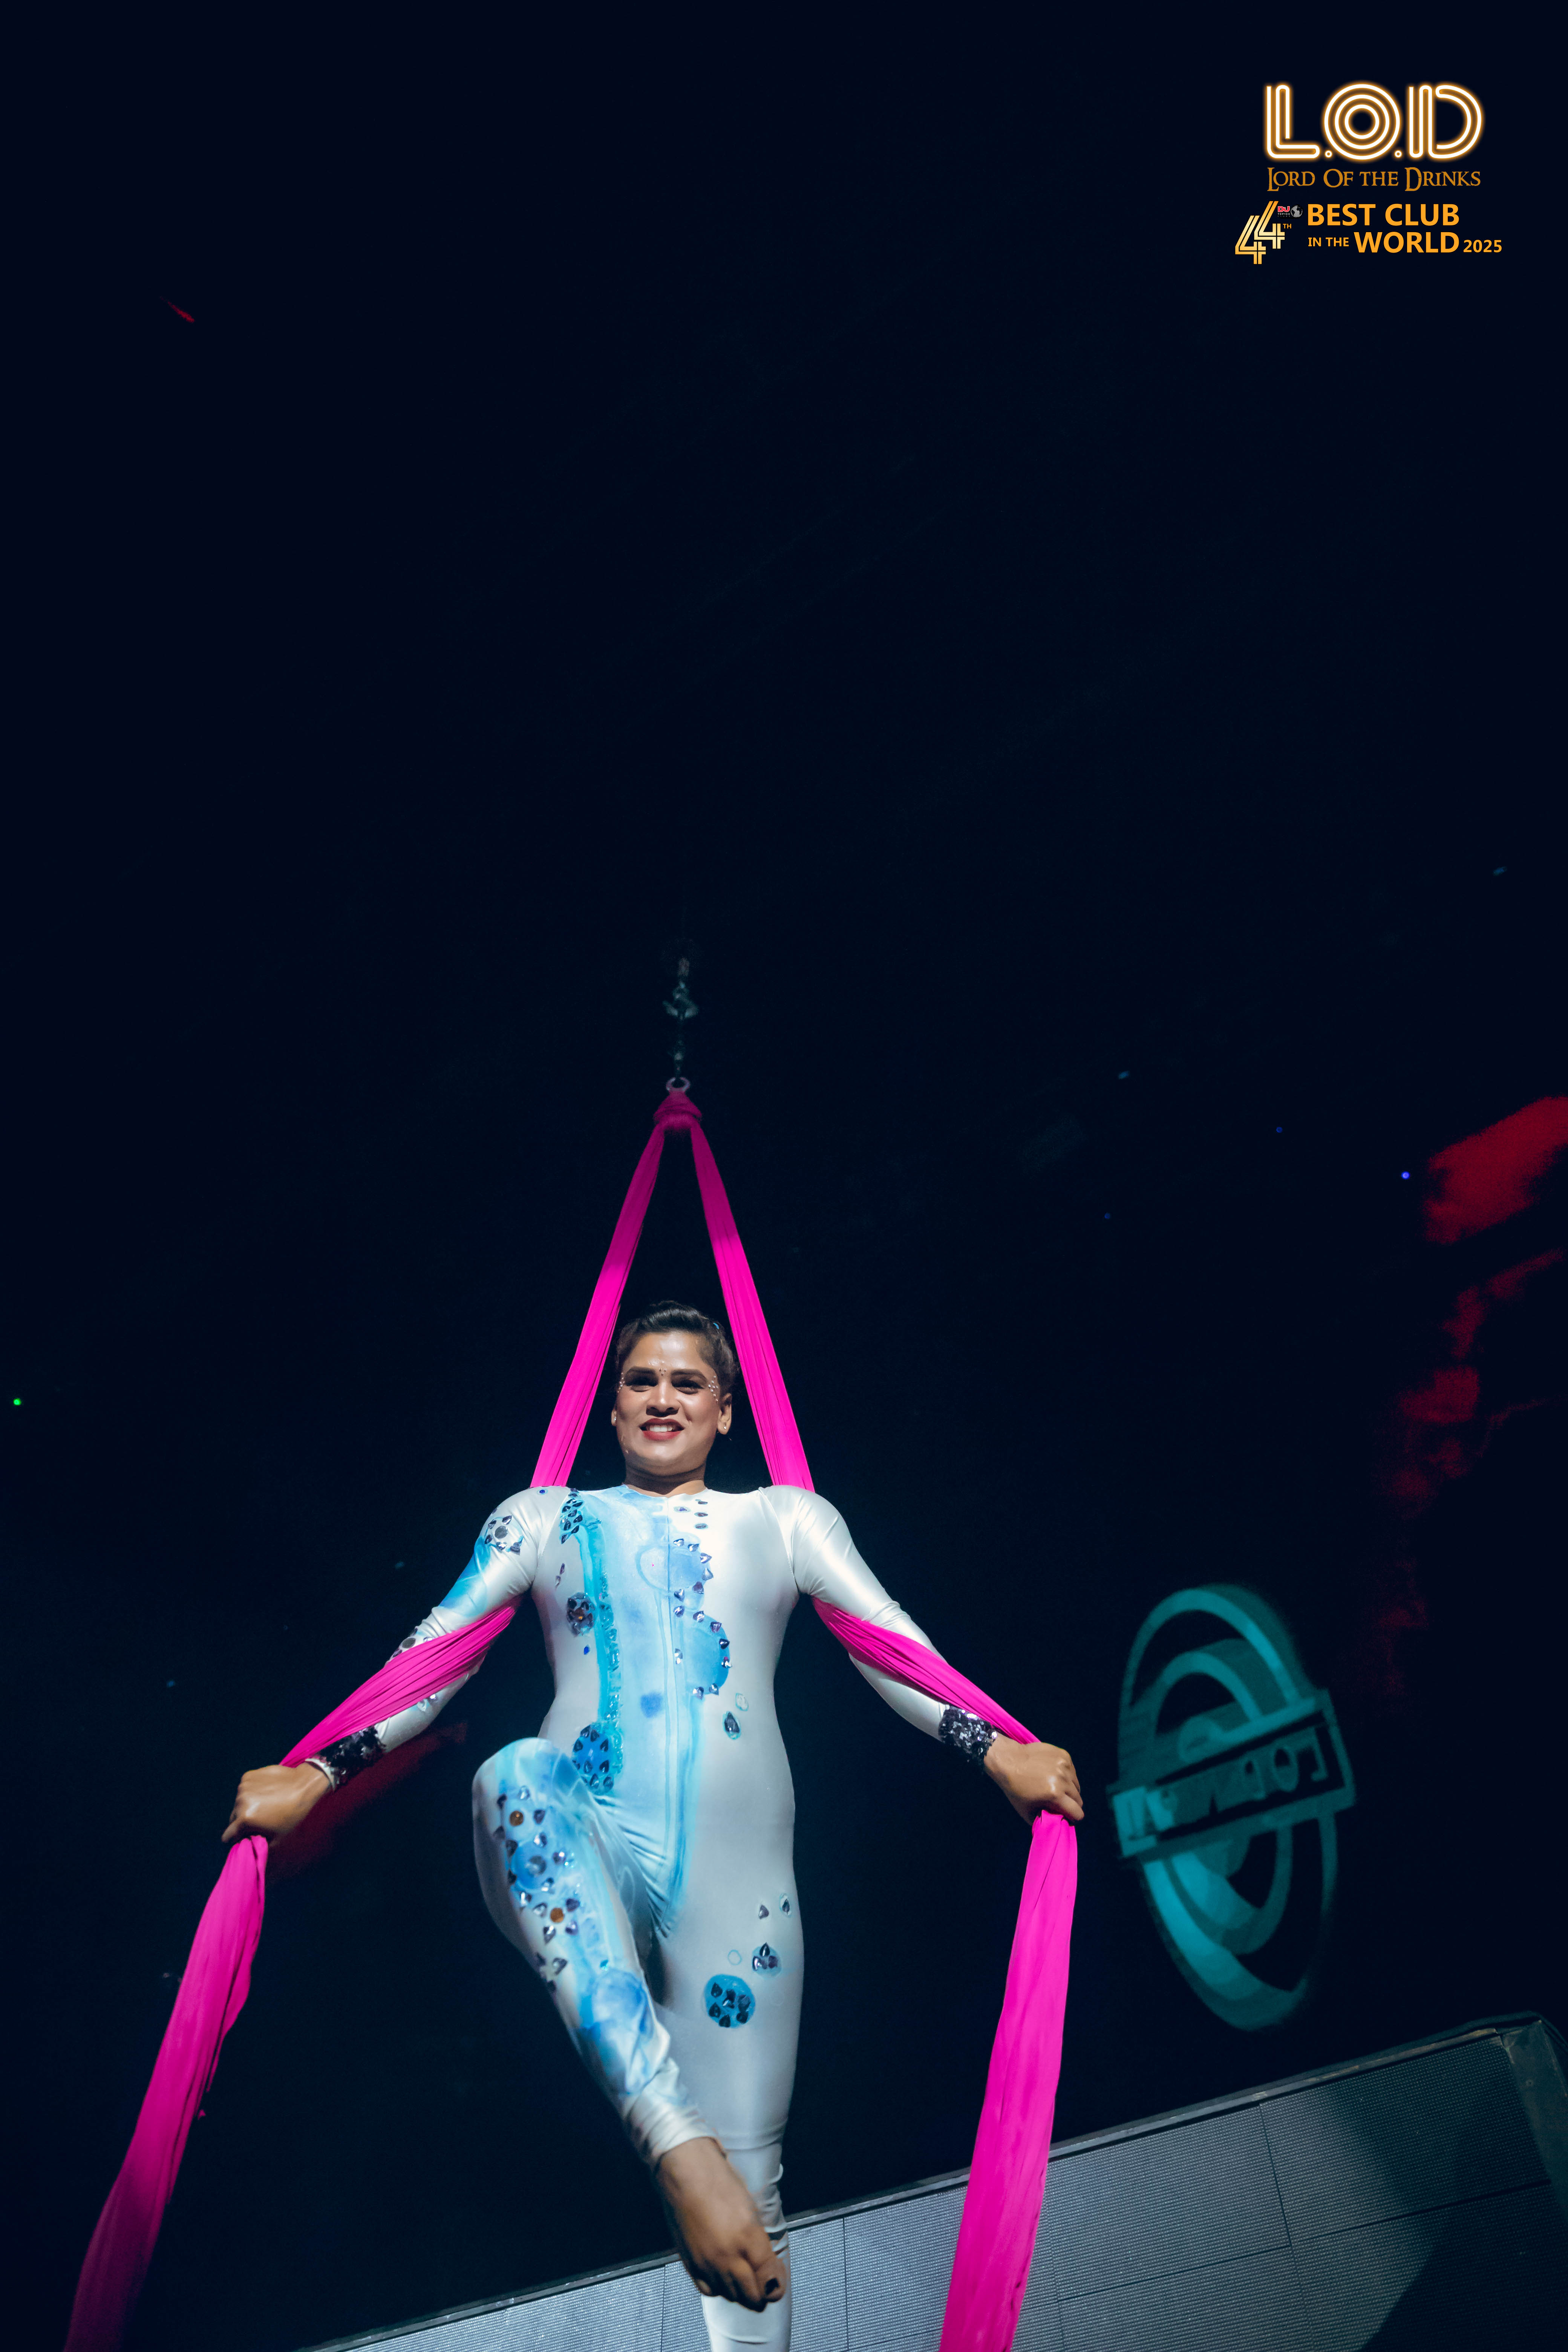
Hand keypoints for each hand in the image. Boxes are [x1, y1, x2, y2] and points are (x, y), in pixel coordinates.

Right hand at [221, 1763, 330, 1846]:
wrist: (304, 1786)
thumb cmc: (293, 1815)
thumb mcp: (277, 1839)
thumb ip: (258, 1846)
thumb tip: (248, 1847)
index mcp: (245, 1818)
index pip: (228, 1835)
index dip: (235, 1839)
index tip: (243, 1838)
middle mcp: (241, 1802)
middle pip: (233, 1819)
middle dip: (242, 1823)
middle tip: (259, 1822)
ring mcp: (243, 1787)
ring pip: (238, 1803)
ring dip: (246, 1807)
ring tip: (265, 1806)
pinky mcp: (248, 1776)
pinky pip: (244, 1790)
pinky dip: (251, 1793)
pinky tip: (265, 1794)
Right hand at [656, 2137, 786, 2309]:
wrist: (685, 2173)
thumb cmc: (721, 2182)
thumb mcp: (751, 2207)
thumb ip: (761, 2240)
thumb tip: (769, 2264)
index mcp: (748, 2237)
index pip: (770, 2279)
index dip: (777, 2285)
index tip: (778, 2281)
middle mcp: (728, 2256)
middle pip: (752, 2296)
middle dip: (762, 2294)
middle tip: (765, 2285)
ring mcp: (708, 2263)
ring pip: (732, 2296)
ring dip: (742, 2293)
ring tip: (745, 2281)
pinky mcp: (690, 2264)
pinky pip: (710, 2290)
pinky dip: (720, 2289)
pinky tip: (723, 2278)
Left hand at [984, 1735, 1083, 1824]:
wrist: (1009, 1760)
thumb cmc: (1015, 1789)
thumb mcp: (1027, 1812)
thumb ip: (1046, 1821)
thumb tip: (1059, 1823)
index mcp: (1055, 1794)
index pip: (1078, 1813)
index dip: (1073, 1818)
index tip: (1066, 1816)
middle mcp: (1062, 1779)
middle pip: (1078, 1799)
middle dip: (1071, 1804)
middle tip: (1059, 1803)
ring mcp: (1064, 1765)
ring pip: (1076, 1785)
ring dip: (1069, 1789)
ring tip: (1055, 1787)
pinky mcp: (1064, 1755)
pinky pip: (1072, 1771)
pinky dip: (1066, 1776)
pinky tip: (1053, 1775)